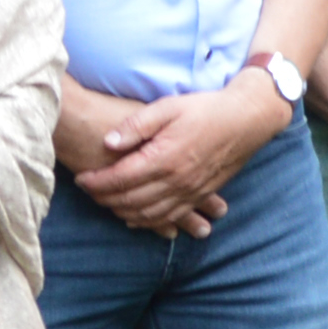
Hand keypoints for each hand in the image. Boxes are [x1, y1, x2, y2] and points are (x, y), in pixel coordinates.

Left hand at [70, 80, 275, 236]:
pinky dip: (148, 222)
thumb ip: (136, 125)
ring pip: (148, 214)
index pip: (120, 178)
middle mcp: (176, 180)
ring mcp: (190, 191)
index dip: (96, 182)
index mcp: (164, 157)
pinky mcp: (200, 195)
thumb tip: (108, 141)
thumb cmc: (206, 109)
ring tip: (105, 203)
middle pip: (130, 200)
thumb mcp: (168, 106)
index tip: (80, 179)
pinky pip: (169, 217)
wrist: (247, 119)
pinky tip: (135, 219)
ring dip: (122, 213)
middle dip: (104, 199)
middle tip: (88, 192)